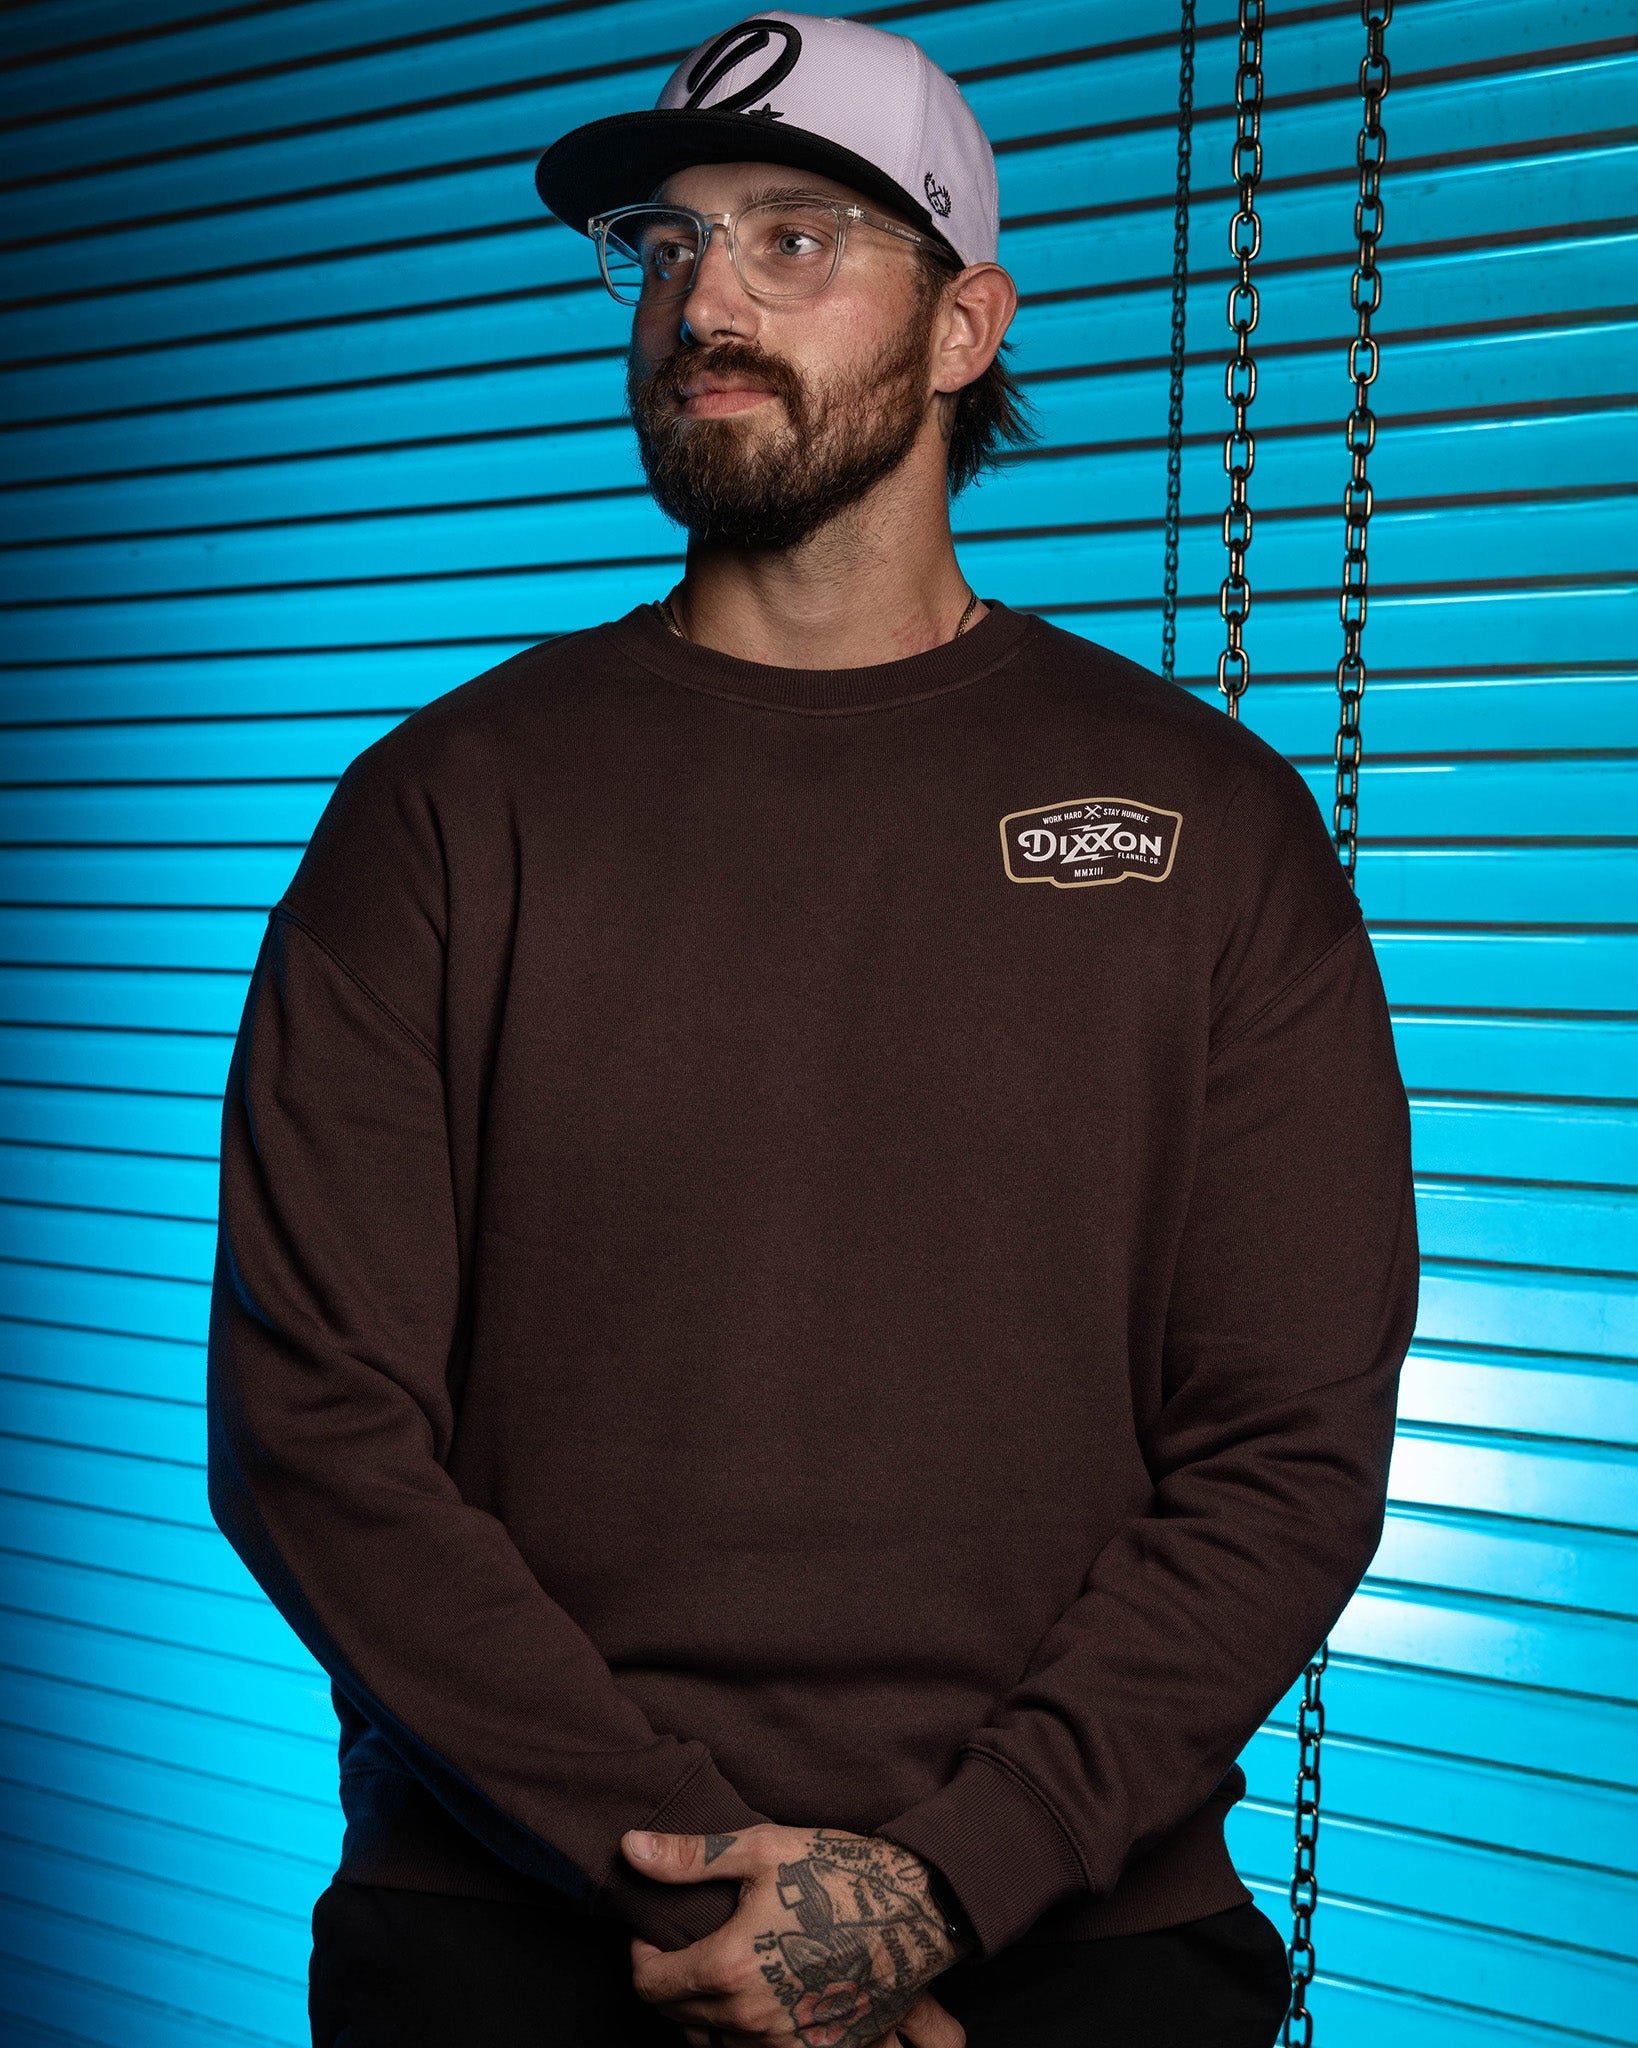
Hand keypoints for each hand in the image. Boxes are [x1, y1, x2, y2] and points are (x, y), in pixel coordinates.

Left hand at [622, 1822, 970, 2047]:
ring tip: (720, 1968)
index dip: (641, 1955)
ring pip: (713, 2043)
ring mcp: (786, 2044)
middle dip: (671, 1980)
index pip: (650, 1984)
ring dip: (704, 2011)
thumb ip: (690, 1858)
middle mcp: (751, 2019)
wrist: (918, 1911)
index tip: (654, 1932)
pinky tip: (756, 1997)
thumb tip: (630, 1849)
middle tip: (686, 1943)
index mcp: (730, 1967)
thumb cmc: (839, 1872)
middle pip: (678, 2016)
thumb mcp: (762, 1848)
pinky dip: (743, 2033)